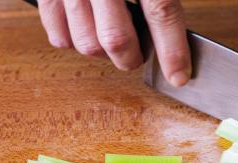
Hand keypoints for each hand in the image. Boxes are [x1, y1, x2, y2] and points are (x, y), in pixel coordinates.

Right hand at [38, 0, 191, 85]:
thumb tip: (176, 29)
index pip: (161, 11)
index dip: (172, 50)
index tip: (179, 75)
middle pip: (116, 39)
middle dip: (132, 58)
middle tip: (140, 55)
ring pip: (86, 44)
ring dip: (104, 52)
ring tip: (113, 38)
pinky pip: (58, 35)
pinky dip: (74, 41)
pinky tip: (88, 28)